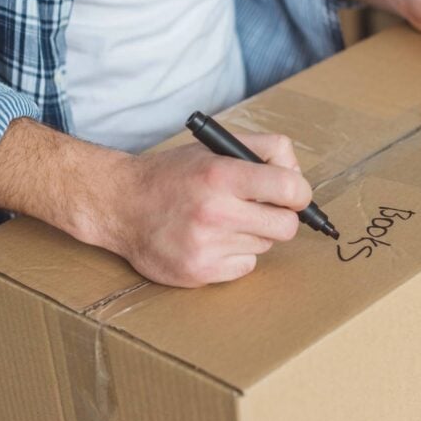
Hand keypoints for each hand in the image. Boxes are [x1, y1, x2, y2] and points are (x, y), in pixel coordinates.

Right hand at [100, 136, 309, 286]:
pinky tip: (212, 241)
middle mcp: (215, 211)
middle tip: (261, 209)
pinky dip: (236, 255)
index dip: (300, 193)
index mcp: (221, 174)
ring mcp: (207, 246)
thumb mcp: (216, 148)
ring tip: (222, 221)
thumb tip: (299, 177)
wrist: (120, 205)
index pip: (289, 188)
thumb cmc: (173, 175)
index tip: (294, 195)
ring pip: (265, 246)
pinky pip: (245, 267)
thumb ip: (264, 151)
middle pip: (286, 226)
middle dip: (281, 217)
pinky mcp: (199, 272)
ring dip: (253, 234)